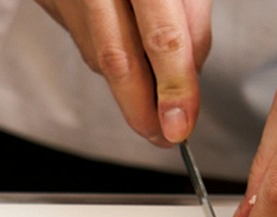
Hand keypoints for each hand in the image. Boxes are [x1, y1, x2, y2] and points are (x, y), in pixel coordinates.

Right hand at [34, 0, 211, 145]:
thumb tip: (189, 77)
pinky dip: (112, 61)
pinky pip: (85, 40)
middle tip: (164, 137)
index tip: (182, 125)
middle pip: (117, 60)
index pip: (161, 36)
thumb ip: (191, 19)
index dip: (175, 87)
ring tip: (156, 110)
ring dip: (130, 90)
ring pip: (99, 56)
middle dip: (143, 110)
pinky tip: (132, 67)